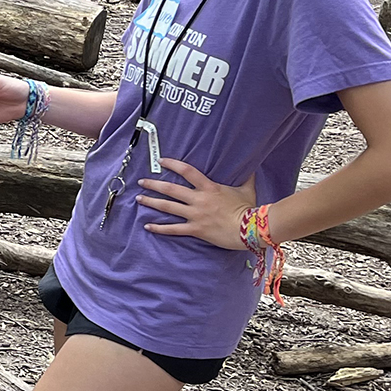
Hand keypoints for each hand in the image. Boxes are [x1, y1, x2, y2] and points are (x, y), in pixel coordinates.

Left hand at [137, 158, 256, 248]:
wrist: (251, 229)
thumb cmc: (249, 209)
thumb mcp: (247, 189)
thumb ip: (246, 177)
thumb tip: (251, 167)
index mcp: (209, 188)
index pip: (187, 171)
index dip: (173, 164)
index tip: (161, 161)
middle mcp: (199, 200)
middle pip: (171, 190)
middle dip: (154, 185)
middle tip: (141, 182)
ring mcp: (195, 215)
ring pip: (168, 207)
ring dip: (152, 202)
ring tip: (139, 198)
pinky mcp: (195, 229)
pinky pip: (173, 229)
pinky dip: (159, 228)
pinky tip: (147, 226)